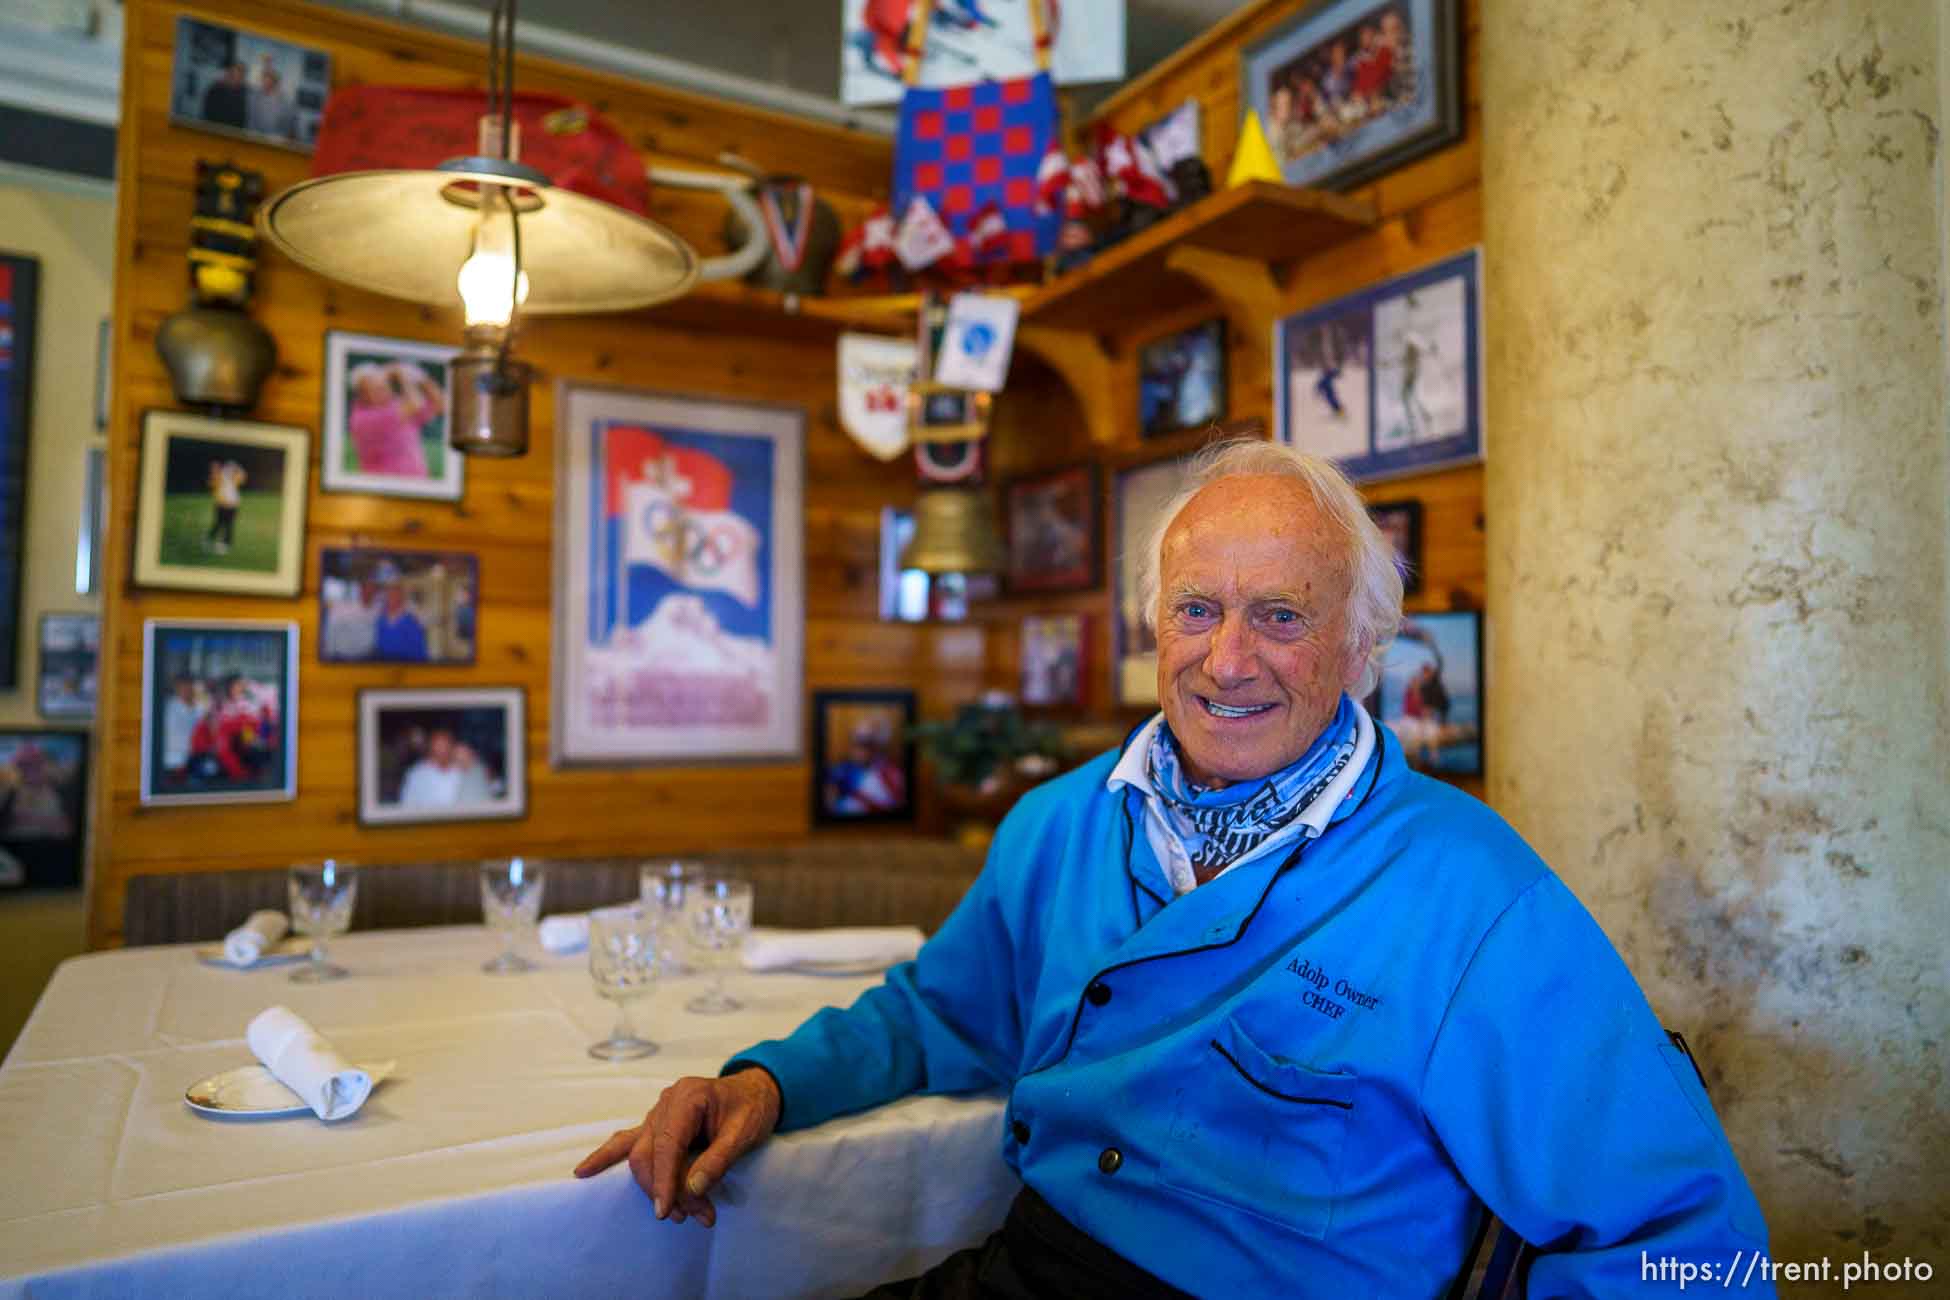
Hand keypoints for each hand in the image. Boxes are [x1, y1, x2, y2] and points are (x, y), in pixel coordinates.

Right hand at [573, 1069, 781, 1226]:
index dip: (665, 1179)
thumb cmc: (751, 1109)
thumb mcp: (744, 1134)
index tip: (666, 1210)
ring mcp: (656, 1113)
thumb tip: (692, 1188)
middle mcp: (666, 1103)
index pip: (667, 1143)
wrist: (755, 1092)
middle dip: (666, 1190)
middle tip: (695, 1216)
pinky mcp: (654, 1125)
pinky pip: (626, 1141)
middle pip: (649, 1153)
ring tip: (678, 1214)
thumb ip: (718, 1160)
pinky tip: (582, 1172)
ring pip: (640, 1155)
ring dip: (655, 1187)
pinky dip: (606, 1157)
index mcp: (688, 1097)